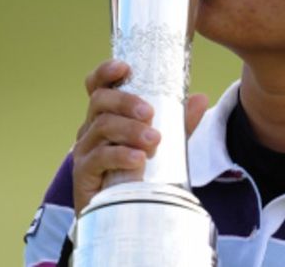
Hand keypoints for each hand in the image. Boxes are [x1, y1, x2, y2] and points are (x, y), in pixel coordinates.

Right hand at [71, 59, 208, 215]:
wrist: (126, 216)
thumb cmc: (141, 174)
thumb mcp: (167, 146)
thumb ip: (181, 124)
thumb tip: (201, 98)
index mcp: (107, 116)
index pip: (97, 86)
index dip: (105, 72)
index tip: (123, 67)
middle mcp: (91, 128)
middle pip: (100, 101)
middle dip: (126, 102)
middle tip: (150, 113)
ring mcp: (85, 150)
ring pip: (101, 127)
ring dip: (130, 130)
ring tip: (154, 141)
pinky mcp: (83, 174)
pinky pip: (99, 158)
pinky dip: (120, 156)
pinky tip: (138, 159)